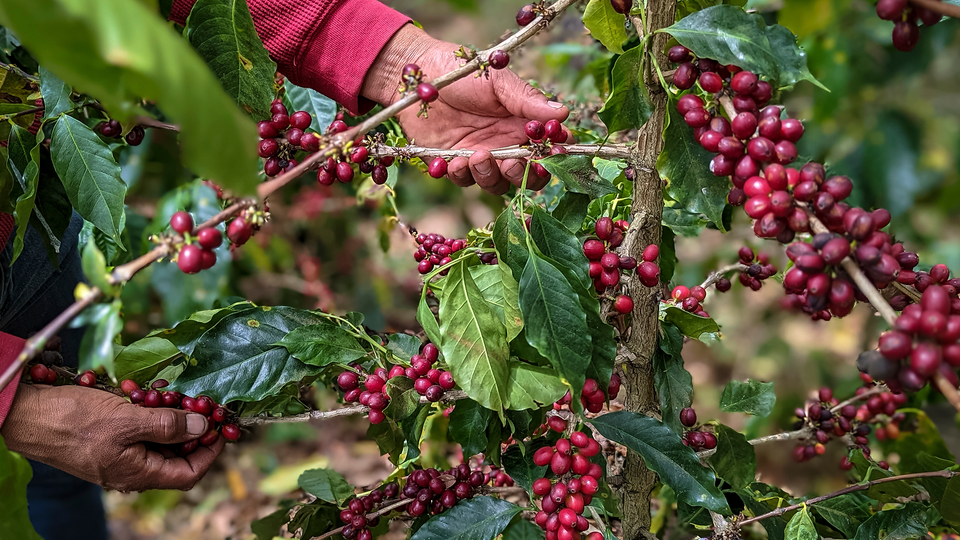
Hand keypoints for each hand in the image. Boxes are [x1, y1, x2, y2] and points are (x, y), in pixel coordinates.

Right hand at [1, 384, 223, 491]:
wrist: (27, 415)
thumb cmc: (73, 420)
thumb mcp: (128, 419)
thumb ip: (168, 425)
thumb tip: (202, 428)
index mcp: (138, 473)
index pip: (188, 474)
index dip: (210, 452)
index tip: (222, 428)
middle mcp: (130, 470)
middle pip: (175, 456)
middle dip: (191, 430)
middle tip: (201, 404)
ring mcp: (117, 457)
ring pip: (156, 441)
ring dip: (168, 418)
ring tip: (172, 395)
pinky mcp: (106, 442)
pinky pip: (137, 432)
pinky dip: (147, 414)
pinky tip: (145, 394)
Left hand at [362, 25, 569, 194]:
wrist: (418, 77)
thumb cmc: (462, 73)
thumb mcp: (498, 82)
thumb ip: (527, 100)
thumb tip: (563, 112)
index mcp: (521, 124)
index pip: (546, 148)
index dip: (554, 155)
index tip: (554, 151)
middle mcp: (504, 144)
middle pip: (527, 176)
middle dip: (525, 175)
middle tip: (513, 162)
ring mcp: (480, 156)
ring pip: (497, 184)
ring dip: (491, 176)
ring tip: (479, 156)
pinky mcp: (454, 164)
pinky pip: (465, 181)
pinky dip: (462, 175)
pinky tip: (454, 159)